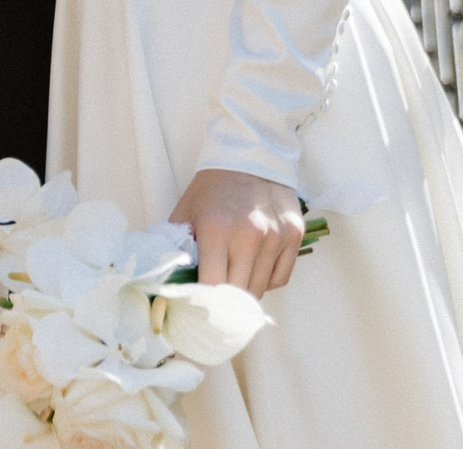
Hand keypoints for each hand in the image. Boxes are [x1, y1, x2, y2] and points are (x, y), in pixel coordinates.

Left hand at [170, 169, 302, 297]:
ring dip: (244, 290)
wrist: (251, 153)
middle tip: (214, 299)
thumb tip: (168, 285)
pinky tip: (254, 266)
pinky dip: (266, 280)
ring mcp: (276, 236)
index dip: (202, 303)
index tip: (196, 309)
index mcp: (216, 229)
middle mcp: (249, 235)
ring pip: (259, 290)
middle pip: (237, 295)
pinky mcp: (294, 235)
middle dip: (223, 302)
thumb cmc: (213, 187)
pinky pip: (280, 278)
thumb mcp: (186, 213)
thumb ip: (176, 249)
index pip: (211, 288)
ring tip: (234, 275)